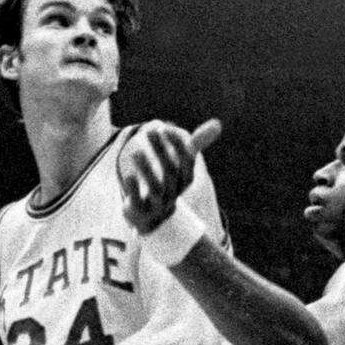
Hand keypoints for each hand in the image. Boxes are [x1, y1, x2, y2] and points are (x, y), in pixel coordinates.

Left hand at [119, 118, 221, 233]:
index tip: (165, 128)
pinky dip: (134, 189)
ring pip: (155, 189)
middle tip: (149, 131)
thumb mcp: (182, 166)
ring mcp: (158, 205)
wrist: (154, 221)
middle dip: (161, 151)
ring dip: (146, 169)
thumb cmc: (168, 185)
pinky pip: (138, 202)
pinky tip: (128, 175)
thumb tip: (217, 124)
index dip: (177, 146)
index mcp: (184, 181)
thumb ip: (195, 145)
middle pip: (170, 173)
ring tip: (135, 151)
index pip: (187, 163)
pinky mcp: (141, 213)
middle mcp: (174, 193)